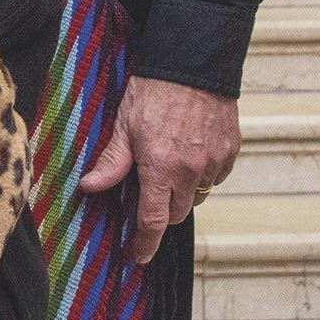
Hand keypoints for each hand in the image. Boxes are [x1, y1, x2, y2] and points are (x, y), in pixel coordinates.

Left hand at [78, 77, 240, 264]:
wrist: (193, 62)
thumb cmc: (154, 90)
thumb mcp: (124, 125)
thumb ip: (112, 161)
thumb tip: (90, 187)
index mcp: (161, 168)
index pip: (153, 221)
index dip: (145, 243)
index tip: (139, 257)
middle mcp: (191, 171)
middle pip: (176, 212)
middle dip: (161, 211)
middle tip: (148, 192)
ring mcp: (214, 161)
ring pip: (197, 195)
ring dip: (182, 192)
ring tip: (169, 167)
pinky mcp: (230, 150)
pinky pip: (215, 177)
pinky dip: (202, 175)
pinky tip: (190, 155)